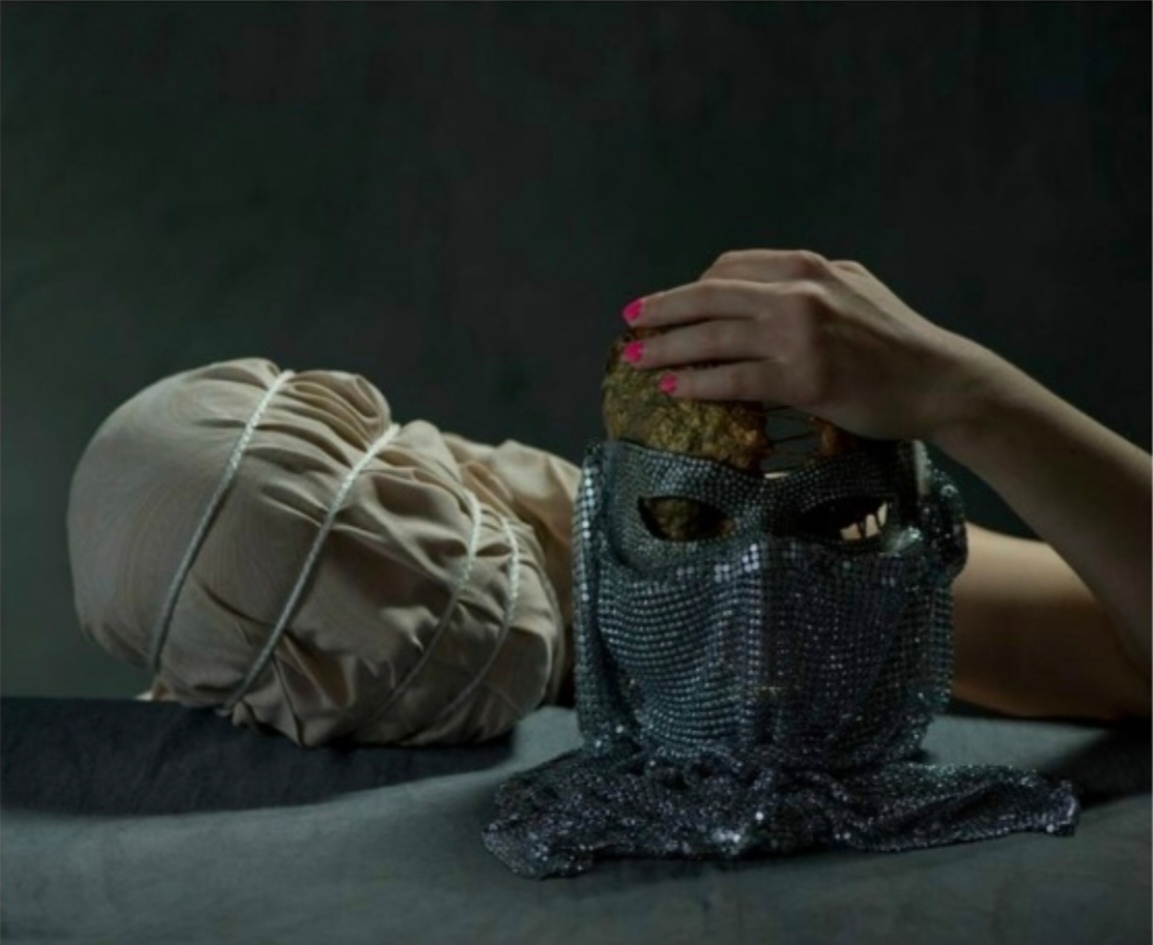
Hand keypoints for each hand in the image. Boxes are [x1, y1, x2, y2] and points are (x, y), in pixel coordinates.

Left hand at [622, 249, 992, 442]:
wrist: (941, 382)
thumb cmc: (897, 341)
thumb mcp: (853, 289)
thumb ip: (808, 284)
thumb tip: (763, 287)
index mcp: (807, 267)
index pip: (729, 267)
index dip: (688, 287)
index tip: (664, 304)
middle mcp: (799, 292)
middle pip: (709, 295)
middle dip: (660, 309)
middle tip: (628, 322)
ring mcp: (801, 334)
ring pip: (714, 337)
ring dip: (666, 348)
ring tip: (636, 360)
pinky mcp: (805, 378)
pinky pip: (735, 379)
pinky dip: (698, 383)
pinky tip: (674, 388)